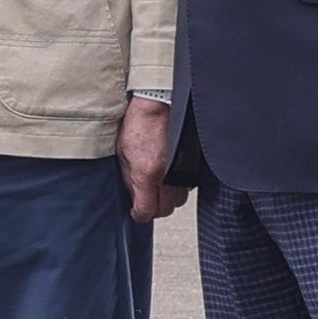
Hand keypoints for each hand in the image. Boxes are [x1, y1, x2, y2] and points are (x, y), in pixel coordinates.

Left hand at [122, 95, 181, 222]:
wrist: (160, 104)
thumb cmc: (140, 123)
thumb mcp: (123, 152)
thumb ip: (129, 178)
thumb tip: (134, 196)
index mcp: (147, 174)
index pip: (147, 211)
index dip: (139, 215)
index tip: (137, 213)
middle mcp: (169, 177)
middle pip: (165, 210)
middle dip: (154, 209)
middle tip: (146, 200)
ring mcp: (184, 172)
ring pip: (179, 200)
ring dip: (168, 198)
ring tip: (158, 186)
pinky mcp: (194, 166)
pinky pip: (188, 186)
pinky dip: (179, 185)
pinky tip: (170, 175)